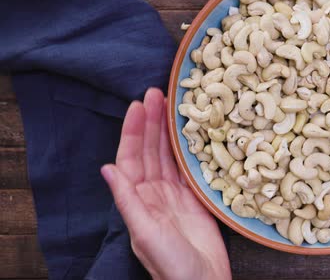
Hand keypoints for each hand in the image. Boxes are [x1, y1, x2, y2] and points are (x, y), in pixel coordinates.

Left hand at [101, 88, 230, 279]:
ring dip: (167, 130)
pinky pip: (188, 167)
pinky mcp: (195, 197)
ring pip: (168, 155)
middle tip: (157, 93)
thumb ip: (127, 200)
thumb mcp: (144, 232)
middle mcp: (153, 192)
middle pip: (150, 150)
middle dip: (151, 122)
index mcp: (138, 199)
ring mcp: (175, 194)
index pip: (132, 157)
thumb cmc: (170, 263)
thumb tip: (107, 168)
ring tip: (171, 104)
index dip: (133, 131)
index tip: (138, 105)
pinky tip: (190, 132)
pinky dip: (187, 148)